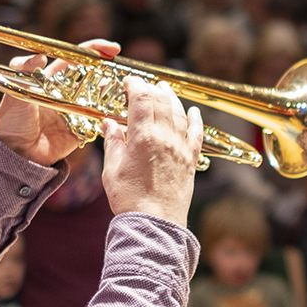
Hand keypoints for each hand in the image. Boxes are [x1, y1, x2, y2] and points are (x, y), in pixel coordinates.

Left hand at [0, 40, 120, 164]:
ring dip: (114, 92)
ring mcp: (76, 110)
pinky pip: (101, 120)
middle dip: (111, 70)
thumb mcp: (15, 93)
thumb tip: (40, 55)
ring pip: (102, 96)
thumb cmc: (11, 121)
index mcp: (53, 79)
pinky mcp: (82, 129)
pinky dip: (112, 115)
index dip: (95, 50)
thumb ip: (27, 73)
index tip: (112, 49)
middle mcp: (67, 92)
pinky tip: (123, 110)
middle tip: (125, 71)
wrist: (14, 153)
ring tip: (125, 90)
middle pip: (94, 75)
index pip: (77, 58)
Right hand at [100, 78, 204, 224]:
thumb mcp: (112, 170)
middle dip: (151, 88)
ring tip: (163, 89)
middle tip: (142, 85)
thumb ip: (113, 142)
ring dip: (171, 97)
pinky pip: (197, 133)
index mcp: (143, 137)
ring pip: (179, 112)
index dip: (134, 85)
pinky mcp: (191, 160)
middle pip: (161, 101)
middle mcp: (165, 137)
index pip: (141, 98)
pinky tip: (193, 111)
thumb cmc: (130, 199)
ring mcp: (181, 148)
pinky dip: (195, 119)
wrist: (155, 223)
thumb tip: (109, 123)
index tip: (128, 82)